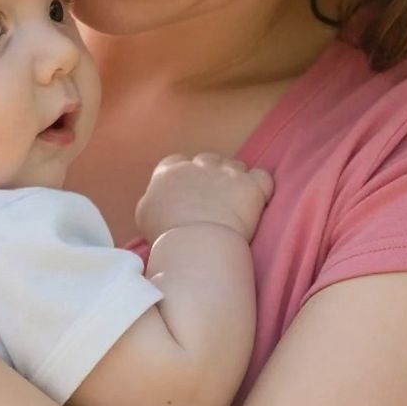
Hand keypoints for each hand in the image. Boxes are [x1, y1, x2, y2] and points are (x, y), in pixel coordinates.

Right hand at [135, 152, 273, 248]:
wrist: (196, 244)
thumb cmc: (166, 236)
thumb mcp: (144, 215)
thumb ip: (152, 198)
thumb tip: (156, 198)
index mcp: (170, 171)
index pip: (176, 162)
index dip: (183, 176)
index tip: (187, 194)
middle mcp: (199, 164)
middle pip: (208, 161)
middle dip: (211, 176)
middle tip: (212, 202)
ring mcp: (227, 172)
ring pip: (235, 167)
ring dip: (235, 182)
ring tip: (234, 207)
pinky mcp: (251, 186)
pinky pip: (262, 178)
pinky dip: (261, 188)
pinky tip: (256, 202)